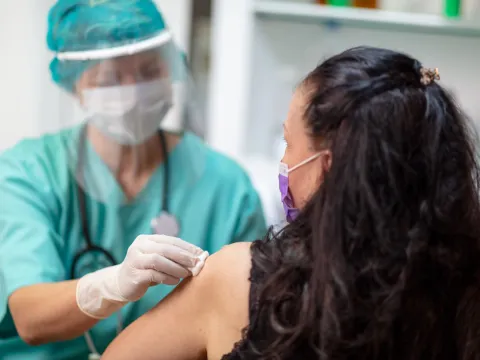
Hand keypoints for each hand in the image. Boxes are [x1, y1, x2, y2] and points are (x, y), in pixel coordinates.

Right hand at [76, 235, 207, 318]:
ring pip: (158, 260)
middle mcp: (139, 246)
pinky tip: (175, 281)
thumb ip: (173, 256)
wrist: (120, 285)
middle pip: (165, 248)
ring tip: (187, 273)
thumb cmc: (146, 271)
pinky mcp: (133, 275)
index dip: (188, 247)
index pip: (171, 240)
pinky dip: (166, 277)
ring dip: (176, 267)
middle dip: (184, 256)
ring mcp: (134, 260)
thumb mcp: (158, 260)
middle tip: (197, 264)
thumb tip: (199, 257)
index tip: (202, 254)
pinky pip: (152, 274)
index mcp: (147, 239)